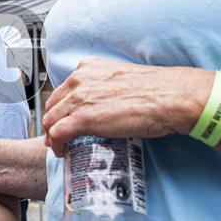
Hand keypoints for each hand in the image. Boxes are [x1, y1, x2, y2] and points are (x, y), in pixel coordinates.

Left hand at [42, 57, 210, 155]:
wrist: (170, 97)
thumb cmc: (157, 90)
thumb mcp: (122, 80)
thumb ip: (106, 88)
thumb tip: (104, 105)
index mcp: (88, 68)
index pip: (63, 90)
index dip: (60, 108)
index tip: (64, 119)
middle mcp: (79, 80)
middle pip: (52, 104)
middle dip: (53, 122)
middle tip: (59, 136)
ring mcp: (79, 99)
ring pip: (50, 119)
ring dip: (52, 135)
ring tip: (60, 146)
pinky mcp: (83, 118)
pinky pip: (57, 133)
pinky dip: (56, 144)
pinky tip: (62, 151)